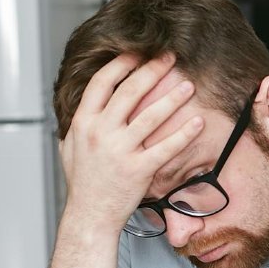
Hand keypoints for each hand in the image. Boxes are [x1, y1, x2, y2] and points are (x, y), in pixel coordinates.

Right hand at [59, 52, 203, 234]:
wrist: (90, 215)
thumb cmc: (83, 183)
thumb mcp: (70, 147)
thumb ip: (77, 124)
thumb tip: (83, 104)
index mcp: (83, 123)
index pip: (101, 83)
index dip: (121, 64)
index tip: (137, 52)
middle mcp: (101, 133)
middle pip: (129, 92)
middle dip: (151, 70)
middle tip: (169, 57)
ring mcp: (120, 151)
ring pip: (150, 116)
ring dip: (172, 98)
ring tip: (188, 85)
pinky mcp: (139, 169)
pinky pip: (166, 147)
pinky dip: (184, 133)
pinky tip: (198, 122)